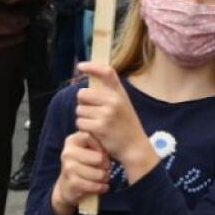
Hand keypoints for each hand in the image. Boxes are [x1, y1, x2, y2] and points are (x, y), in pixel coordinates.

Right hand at [51, 130, 113, 214]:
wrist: (70, 185)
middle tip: (106, 168)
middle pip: (98, 158)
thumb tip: (109, 140)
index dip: (100, 146)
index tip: (102, 153)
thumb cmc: (85, 164)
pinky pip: (94, 185)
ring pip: (98, 174)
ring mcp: (68, 168)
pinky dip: (101, 187)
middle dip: (106, 165)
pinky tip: (102, 186)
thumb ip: (97, 141)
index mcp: (72, 141)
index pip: (89, 137)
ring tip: (103, 177)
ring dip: (104, 177)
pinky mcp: (71, 183)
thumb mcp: (90, 149)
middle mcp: (67, 153)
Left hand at [75, 63, 155, 180]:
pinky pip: (80, 122)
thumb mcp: (123, 105)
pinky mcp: (100, 127)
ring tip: (96, 124)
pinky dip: (84, 128)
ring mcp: (107, 114)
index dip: (92, 66)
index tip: (81, 66)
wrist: (135, 148)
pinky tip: (94, 132)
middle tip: (92, 113)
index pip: (107, 72)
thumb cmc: (126, 126)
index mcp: (120, 93)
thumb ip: (109, 96)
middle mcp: (114, 101)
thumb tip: (86, 89)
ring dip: (83, 118)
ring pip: (79, 110)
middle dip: (83, 104)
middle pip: (82, 94)